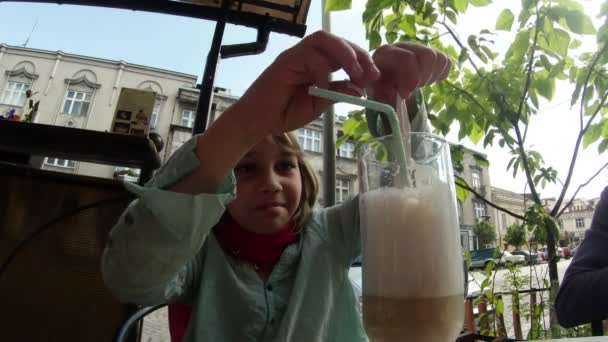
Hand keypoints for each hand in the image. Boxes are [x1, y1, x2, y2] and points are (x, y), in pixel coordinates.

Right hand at [233, 31, 379, 134]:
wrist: (259, 122)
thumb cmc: (285, 113)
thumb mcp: (319, 104)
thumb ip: (337, 93)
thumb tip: (360, 88)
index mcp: (317, 64)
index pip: (343, 51)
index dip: (361, 60)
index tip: (375, 76)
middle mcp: (307, 55)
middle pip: (335, 39)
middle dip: (357, 53)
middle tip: (370, 72)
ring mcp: (295, 56)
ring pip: (322, 39)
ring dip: (344, 54)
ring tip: (355, 73)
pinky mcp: (284, 62)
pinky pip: (307, 56)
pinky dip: (321, 70)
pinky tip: (323, 87)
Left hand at [367, 42, 450, 106]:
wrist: (388, 82)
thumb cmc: (381, 87)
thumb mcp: (378, 93)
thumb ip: (383, 93)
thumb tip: (394, 94)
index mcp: (386, 52)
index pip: (407, 57)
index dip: (411, 77)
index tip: (405, 95)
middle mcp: (403, 45)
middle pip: (427, 55)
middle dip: (422, 77)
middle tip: (412, 89)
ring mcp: (417, 48)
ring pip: (437, 58)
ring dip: (430, 76)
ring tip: (418, 84)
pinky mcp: (430, 52)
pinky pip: (445, 61)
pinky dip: (440, 74)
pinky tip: (427, 79)